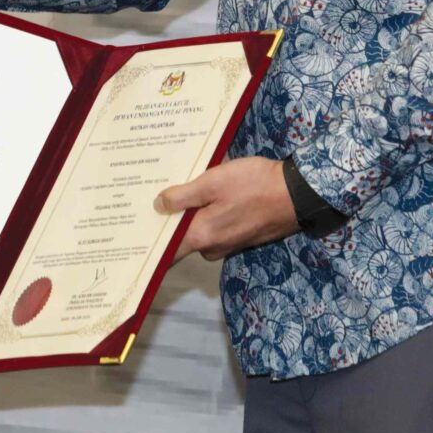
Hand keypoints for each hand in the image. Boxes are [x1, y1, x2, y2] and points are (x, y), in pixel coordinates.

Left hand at [154, 156, 296, 261]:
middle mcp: (212, 247)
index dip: (149, 242)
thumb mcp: (214, 181)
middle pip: (181, 238)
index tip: (135, 231)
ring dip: (192, 212)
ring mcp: (228, 244)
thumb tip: (158, 206)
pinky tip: (209, 192)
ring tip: (182, 185)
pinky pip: (216, 226)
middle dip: (170, 219)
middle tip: (154, 195)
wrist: (297, 194)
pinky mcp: (240, 236)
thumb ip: (183, 196)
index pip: (166, 251)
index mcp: (201, 236)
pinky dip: (209, 212)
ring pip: (200, 229)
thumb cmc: (255, 185)